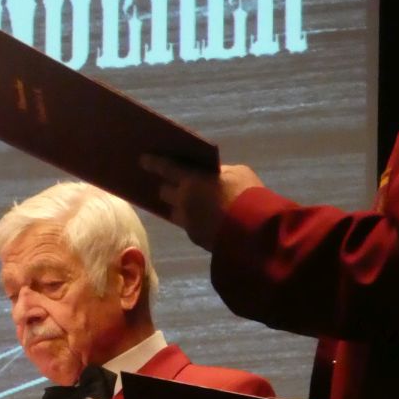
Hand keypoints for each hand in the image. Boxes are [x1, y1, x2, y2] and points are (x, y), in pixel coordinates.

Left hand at [141, 156, 264, 249]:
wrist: (255, 233)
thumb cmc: (248, 196)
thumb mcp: (238, 173)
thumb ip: (221, 172)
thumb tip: (213, 174)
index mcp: (192, 180)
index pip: (166, 168)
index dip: (154, 162)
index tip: (142, 160)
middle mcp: (183, 202)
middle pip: (165, 192)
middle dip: (166, 186)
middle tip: (168, 183)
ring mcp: (188, 222)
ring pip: (173, 212)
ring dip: (176, 206)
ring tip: (183, 203)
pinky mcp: (196, 239)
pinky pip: (188, 225)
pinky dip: (191, 220)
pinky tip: (199, 218)